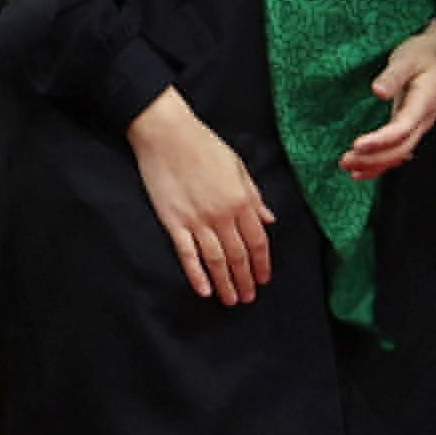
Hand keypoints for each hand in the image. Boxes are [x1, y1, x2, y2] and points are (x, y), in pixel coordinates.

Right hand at [128, 90, 274, 304]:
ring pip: (216, 260)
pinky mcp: (173, 222)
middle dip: (245, 279)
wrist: (167, 134)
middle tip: (247, 298)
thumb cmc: (203, 144)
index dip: (262, 263)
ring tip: (229, 300)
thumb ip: (254, 196)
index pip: (257, 241)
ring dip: (225, 283)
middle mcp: (222, 215)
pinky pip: (187, 254)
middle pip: (238, 255)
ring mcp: (197, 220)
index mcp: (242, 200)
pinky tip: (203, 290)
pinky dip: (196, 274)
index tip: (263, 279)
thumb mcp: (238, 166)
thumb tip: (269, 219)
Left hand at [337, 18, 435, 181]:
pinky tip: (364, 170)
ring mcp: (418, 124)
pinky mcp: (410, 125)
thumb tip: (378, 91)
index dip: (380, 140)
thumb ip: (392, 76)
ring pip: (399, 153)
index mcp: (424, 103)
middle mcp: (423, 119)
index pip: (402, 128)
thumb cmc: (424, 54)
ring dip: (375, 164)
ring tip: (349, 168)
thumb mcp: (407, 58)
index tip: (357, 145)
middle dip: (373, 159)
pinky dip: (382, 162)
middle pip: (400, 148)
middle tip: (346, 161)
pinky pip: (398, 149)